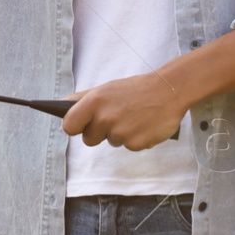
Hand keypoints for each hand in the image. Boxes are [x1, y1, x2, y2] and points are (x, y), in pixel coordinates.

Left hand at [61, 72, 187, 150]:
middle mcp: (105, 118)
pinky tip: (144, 124)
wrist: (170, 90)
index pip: (69, 125)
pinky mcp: (135, 144)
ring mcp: (120, 132)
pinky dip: (135, 138)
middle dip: (99, 132)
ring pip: (111, 142)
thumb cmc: (136, 89)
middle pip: (88, 139)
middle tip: (115, 118)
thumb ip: (85, 98)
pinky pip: (128, 146)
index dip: (74, 127)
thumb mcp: (108, 88)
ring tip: (133, 117)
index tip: (79, 126)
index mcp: (95, 101)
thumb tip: (64, 104)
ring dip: (120, 133)